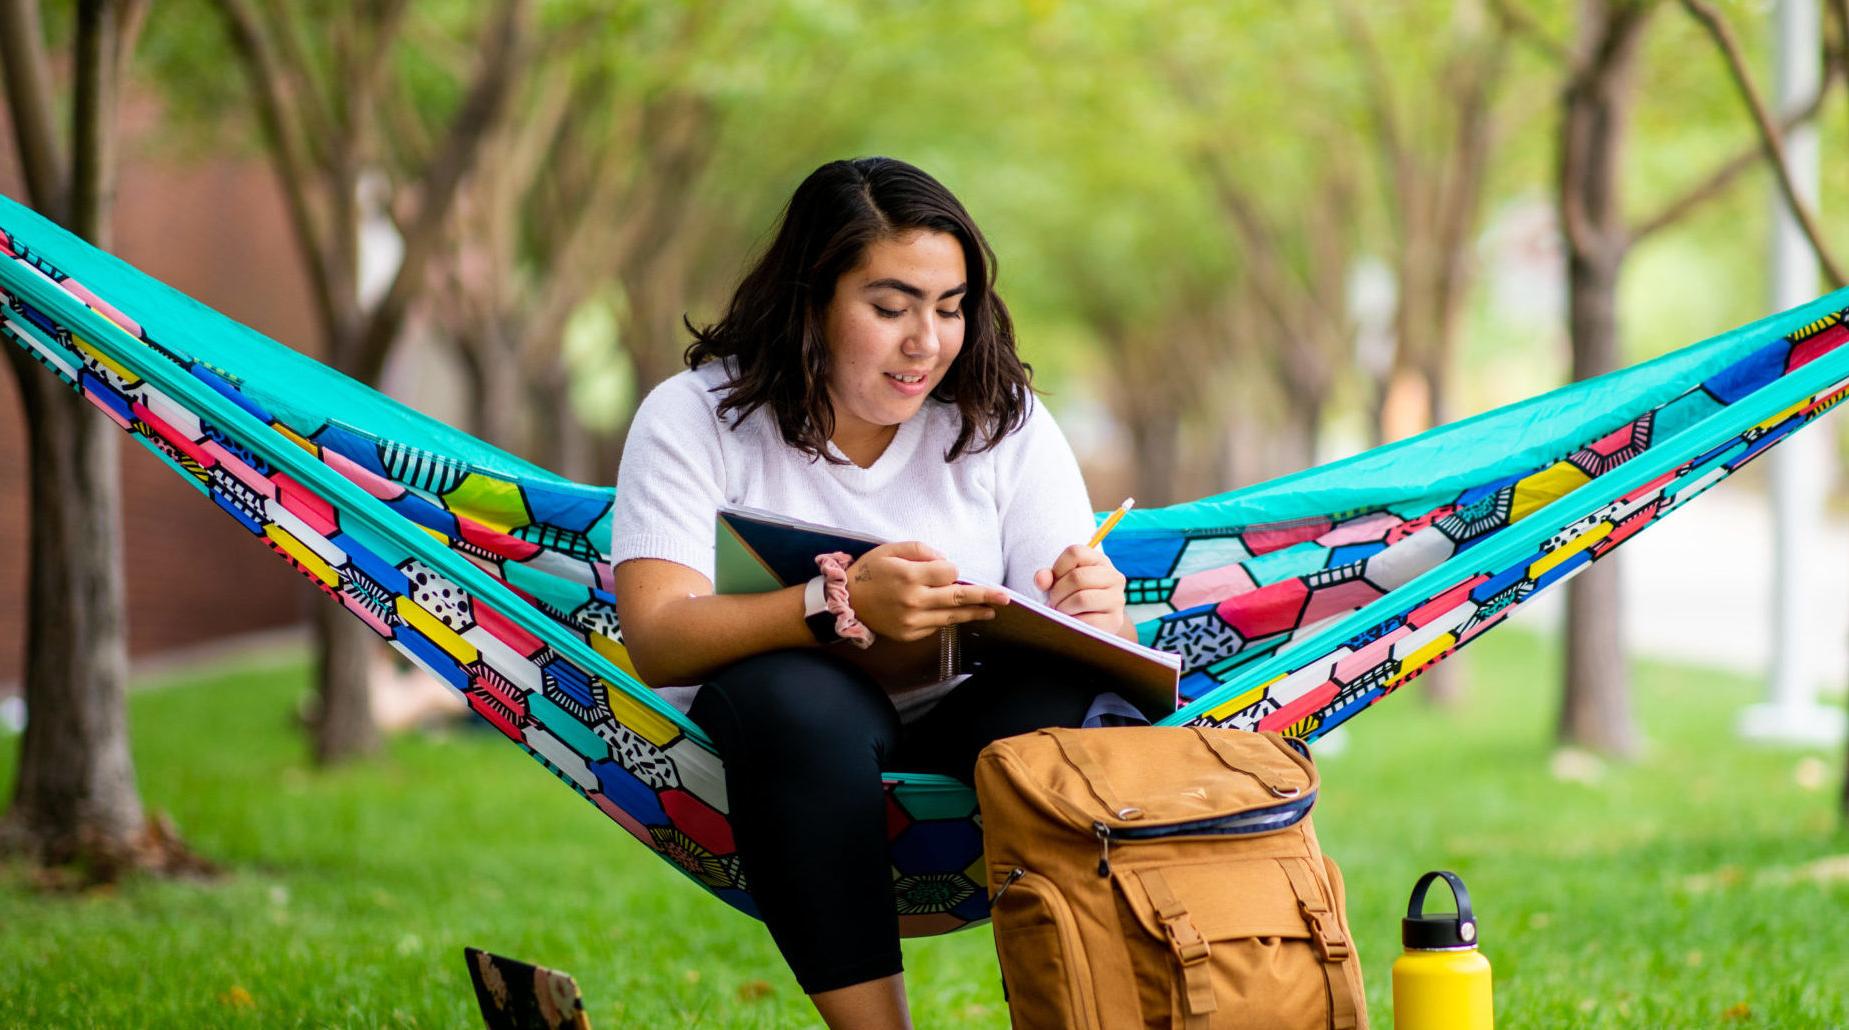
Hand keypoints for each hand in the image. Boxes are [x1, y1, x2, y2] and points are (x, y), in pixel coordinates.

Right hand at [846, 541, 1009, 642]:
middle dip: (984, 596)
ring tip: (991, 611)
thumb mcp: (891, 549)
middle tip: (1005, 598)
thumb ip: (921, 550)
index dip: (952, 570)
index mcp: (909, 576)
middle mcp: (913, 600)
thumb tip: (946, 562)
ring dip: (973, 613)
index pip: (949, 573)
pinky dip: (945, 618)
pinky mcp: (909, 634)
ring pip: (951, 616)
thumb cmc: (869, 571)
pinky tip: (952, 614)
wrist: (847, 602)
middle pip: (958, 598)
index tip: (946, 569)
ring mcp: (912, 621)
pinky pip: (936, 626)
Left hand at [1033, 545, 1127, 634]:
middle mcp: (1114, 577)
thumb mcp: (1060, 582)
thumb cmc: (1073, 597)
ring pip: (1082, 599)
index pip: (1075, 553)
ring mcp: (1117, 599)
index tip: (1054, 582)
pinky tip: (1071, 621)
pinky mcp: (1115, 620)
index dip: (1057, 568)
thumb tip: (1041, 580)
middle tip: (1053, 602)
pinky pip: (1088, 621)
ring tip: (1061, 611)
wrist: (1096, 623)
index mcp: (1099, 561)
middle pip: (1077, 577)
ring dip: (1064, 608)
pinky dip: (1073, 622)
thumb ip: (1048, 577)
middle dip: (1057, 593)